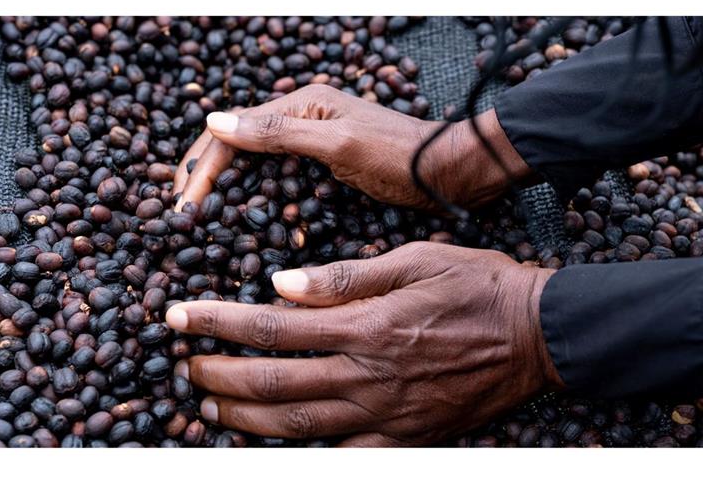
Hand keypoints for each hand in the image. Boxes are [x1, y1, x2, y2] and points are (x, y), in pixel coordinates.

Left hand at [166, 242, 562, 445]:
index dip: (217, 322)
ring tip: (209, 407)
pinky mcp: (405, 438)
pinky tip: (273, 447)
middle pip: (272, 383)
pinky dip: (302, 454)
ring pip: (296, 425)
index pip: (271, 327)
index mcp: (367, 325)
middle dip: (216, 375)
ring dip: (243, 418)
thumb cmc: (478, 285)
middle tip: (184, 366)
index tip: (179, 316)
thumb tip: (281, 283)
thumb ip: (346, 277)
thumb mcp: (414, 259)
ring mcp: (386, 414)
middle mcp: (368, 375)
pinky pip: (343, 457)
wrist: (538, 335)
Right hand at [173, 84, 531, 212]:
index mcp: (300, 105)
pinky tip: (251, 219)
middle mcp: (300, 119)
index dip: (203, 167)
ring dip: (228, 188)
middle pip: (236, 146)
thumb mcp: (339, 144)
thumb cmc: (399, 156)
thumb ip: (279, 133)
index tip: (182, 205)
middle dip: (206, 176)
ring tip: (201, 217)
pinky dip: (261, 198)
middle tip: (181, 213)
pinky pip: (278, 179)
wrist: (447, 174)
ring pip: (253, 164)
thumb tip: (215, 122)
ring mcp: (311, 143)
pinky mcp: (322, 165)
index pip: (233, 132)